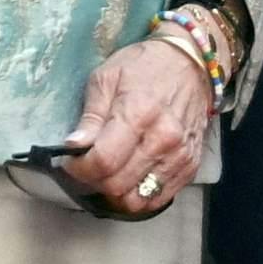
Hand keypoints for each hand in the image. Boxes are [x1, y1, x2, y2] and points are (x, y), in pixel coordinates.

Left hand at [61, 39, 213, 218]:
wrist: (191, 63)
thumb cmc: (144, 66)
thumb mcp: (106, 78)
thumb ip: (90, 117)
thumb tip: (73, 147)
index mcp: (138, 114)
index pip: (103, 162)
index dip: (79, 169)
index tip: (71, 162)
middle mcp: (163, 140)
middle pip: (118, 186)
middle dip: (94, 182)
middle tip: (88, 168)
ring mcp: (180, 156)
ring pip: (138, 200)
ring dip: (116, 194)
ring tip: (108, 176)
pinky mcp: (191, 166)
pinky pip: (159, 199)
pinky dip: (140, 195)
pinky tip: (131, 178)